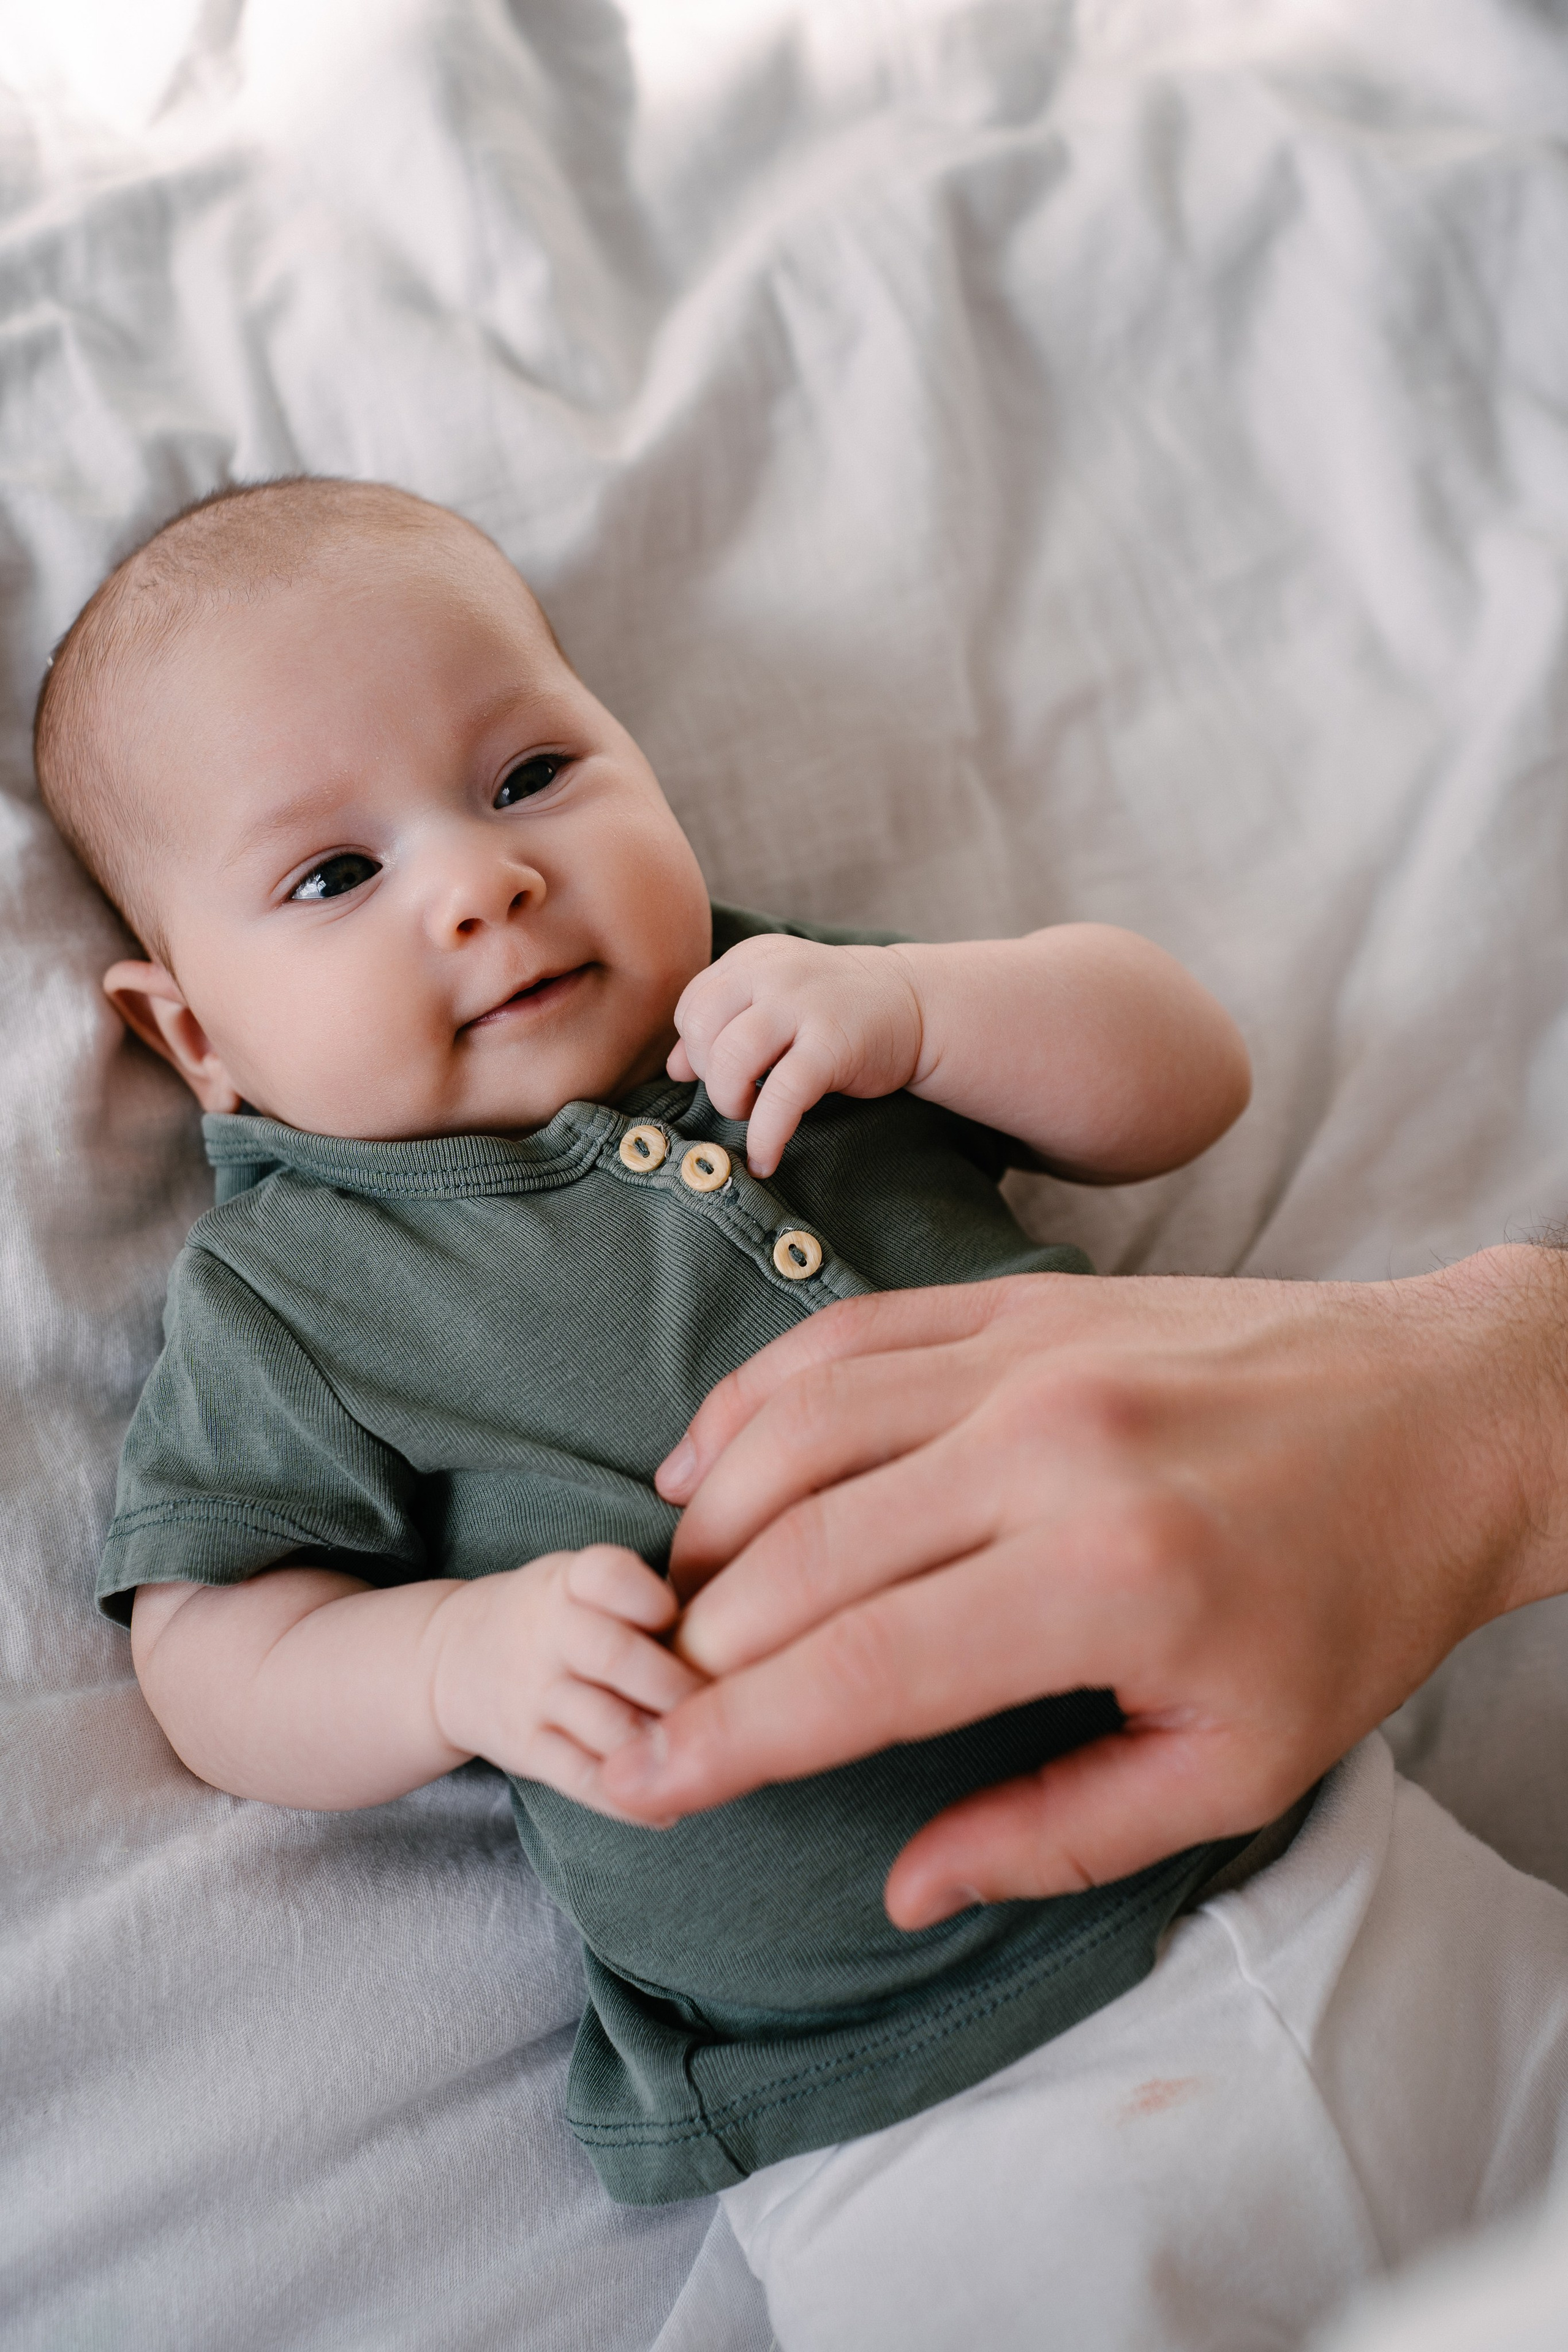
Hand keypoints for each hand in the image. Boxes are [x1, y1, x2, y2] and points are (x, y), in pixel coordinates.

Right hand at [430, 1545, 705, 1812]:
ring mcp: (532, 1692)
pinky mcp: (524, 1748)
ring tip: (705, 1755)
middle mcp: (546, 1632)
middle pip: (618, 1657)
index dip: (652, 1599)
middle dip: (680, 1687)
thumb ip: (649, 1606)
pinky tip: (669, 1807)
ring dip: (663, 1745)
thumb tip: (739, 1649)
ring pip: (607, 1726)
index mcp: (569, 1581)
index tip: (679, 1620)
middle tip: (725, 1704)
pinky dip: (630, 1800)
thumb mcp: (584, 1583)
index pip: (609, 1576)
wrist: (455, 1658)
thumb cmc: (557, 1618)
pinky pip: (581, 1779)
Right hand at [598, 1250, 1567, 1922]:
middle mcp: (1047, 1450)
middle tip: (649, 1710)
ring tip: (672, 1604)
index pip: (858, 1667)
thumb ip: (1060, 1836)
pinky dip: (755, 1398)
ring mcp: (1027, 1356)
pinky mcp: (1021, 1304)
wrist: (1445, 1415)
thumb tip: (908, 1884)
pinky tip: (706, 1461)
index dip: (732, 1737)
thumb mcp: (1239, 1768)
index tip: (645, 1785)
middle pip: (802, 1550)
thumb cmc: (1352, 1602)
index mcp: (1108, 1580)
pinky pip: (847, 1335)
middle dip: (698, 1648)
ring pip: (799, 1428)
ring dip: (708, 1522)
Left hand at [667, 934, 922, 1176]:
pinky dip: (765, 1137)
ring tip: (750, 1117)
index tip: (720, 1072)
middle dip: (708, 1075)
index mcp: (753, 959)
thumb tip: (672, 1067)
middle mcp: (773, 974)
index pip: (693, 1005)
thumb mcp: (774, 1003)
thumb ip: (724, 1024)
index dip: (696, 1050)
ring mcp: (803, 1006)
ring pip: (730, 1058)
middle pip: (701, 1028)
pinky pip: (779, 1097)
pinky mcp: (832, 1045)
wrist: (914, 1005)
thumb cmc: (835, 1010)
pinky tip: (765, 1160)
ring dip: (729, 1100)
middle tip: (737, 1096)